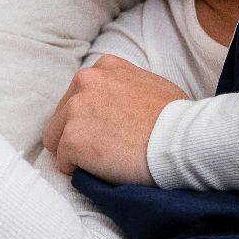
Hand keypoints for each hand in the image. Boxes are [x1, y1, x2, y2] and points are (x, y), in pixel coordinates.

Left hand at [41, 54, 188, 185]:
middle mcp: (85, 82)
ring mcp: (75, 110)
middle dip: (78, 133)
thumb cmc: (176, 117)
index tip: (106, 130)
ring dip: (75, 152)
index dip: (91, 117)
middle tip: (104, 150)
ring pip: (56, 139)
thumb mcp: (150, 84)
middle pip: (62, 115)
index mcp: (104, 67)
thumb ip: (125, 87)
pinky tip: (103, 171)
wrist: (181, 139)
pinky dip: (78, 171)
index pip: (79, 94)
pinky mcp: (72, 139)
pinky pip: (63, 162)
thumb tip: (119, 105)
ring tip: (103, 162)